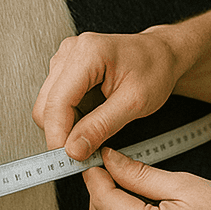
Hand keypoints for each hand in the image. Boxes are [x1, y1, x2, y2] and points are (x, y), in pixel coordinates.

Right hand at [33, 28, 187, 159]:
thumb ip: (101, 126)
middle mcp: (71, 51)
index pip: (57, 101)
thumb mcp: (135, 102)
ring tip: (98, 127)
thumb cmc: (156, 68)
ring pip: (48, 106)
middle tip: (85, 150)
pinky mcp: (66, 69)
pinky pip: (57, 102)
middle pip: (46, 105)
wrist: (163, 55)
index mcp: (88, 52)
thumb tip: (73, 149)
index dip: (58, 135)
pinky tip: (93, 116)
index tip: (68, 158)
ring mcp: (66, 59)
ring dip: (67, 125)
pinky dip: (71, 117)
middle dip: (62, 133)